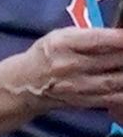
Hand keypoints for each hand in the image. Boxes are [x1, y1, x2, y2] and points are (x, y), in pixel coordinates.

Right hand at [7, 25, 122, 115]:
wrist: (25, 84)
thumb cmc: (48, 54)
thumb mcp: (63, 36)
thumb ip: (90, 35)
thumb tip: (121, 36)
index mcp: (65, 44)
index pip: (99, 40)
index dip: (121, 38)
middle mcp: (70, 65)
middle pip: (111, 60)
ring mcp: (76, 86)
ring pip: (113, 81)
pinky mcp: (81, 101)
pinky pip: (109, 99)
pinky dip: (122, 94)